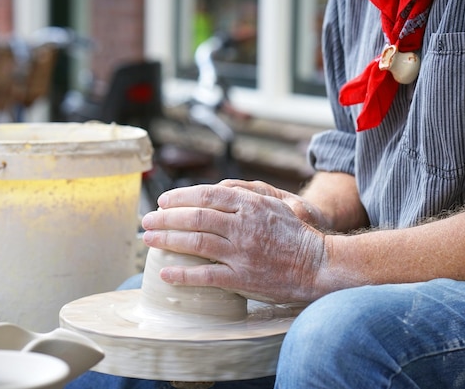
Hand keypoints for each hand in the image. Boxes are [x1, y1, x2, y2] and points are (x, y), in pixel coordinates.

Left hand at [141, 184, 325, 302]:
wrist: (317, 265)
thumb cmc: (297, 234)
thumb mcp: (276, 203)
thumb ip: (247, 194)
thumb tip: (218, 187)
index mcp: (250, 205)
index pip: (207, 194)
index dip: (180, 196)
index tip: (163, 201)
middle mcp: (242, 226)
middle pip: (194, 217)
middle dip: (165, 218)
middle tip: (147, 221)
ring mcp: (241, 252)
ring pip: (194, 243)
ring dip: (166, 241)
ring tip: (148, 241)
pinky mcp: (241, 278)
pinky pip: (205, 276)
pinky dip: (182, 275)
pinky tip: (165, 273)